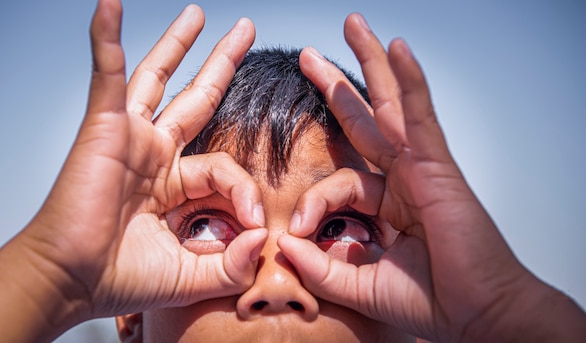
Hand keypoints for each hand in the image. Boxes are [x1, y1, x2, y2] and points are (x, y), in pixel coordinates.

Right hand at [0, 1, 265, 339]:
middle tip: (243, 33)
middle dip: (221, 64)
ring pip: (157, 76)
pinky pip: (108, 73)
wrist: (71, 282)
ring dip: (177, 43)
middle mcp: (153, 153)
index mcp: (173, 183)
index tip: (254, 226)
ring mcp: (129, 135)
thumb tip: (262, 240)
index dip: (247, 192)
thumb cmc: (120, 279)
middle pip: (196, 97)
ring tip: (198, 14)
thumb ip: (231, 264)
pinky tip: (110, 5)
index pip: (226, 169)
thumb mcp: (190, 275)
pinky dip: (107, 39)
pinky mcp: (103, 127)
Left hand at [279, 13, 585, 341]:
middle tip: (310, 55)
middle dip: (336, 87)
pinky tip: (397, 49)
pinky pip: (420, 116)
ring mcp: (420, 167)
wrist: (475, 315)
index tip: (296, 231)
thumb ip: (321, 266)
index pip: (337, 182)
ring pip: (391, 105)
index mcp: (384, 203)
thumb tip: (284, 247)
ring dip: (371, 64)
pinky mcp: (438, 167)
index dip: (311, 201)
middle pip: (363, 120)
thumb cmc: (427, 301)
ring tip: (353, 25)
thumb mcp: (358, 284)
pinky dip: (410, 82)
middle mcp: (401, 178)